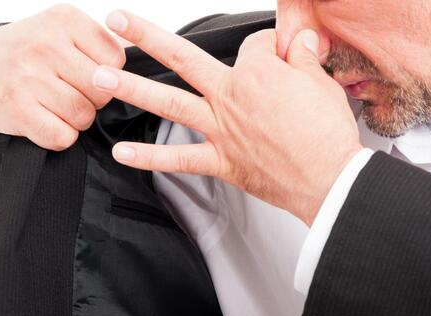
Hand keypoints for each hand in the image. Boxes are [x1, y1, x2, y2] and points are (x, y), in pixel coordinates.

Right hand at [0, 4, 126, 150]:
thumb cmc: (30, 53)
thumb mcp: (60, 32)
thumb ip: (99, 44)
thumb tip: (144, 57)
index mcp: (65, 19)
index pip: (116, 60)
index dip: (108, 76)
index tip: (85, 75)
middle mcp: (46, 44)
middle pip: (103, 91)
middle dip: (93, 101)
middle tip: (70, 94)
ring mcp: (30, 77)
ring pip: (84, 116)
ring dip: (76, 120)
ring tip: (55, 107)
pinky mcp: (18, 109)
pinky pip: (62, 136)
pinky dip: (59, 137)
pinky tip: (45, 122)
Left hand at [92, 10, 362, 225]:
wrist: (328, 178)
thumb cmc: (326, 134)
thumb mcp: (321, 82)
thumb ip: (303, 56)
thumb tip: (299, 39)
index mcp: (257, 73)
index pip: (250, 46)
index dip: (263, 50)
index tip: (275, 57)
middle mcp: (230, 96)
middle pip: (182, 57)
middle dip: (146, 36)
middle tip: (117, 22)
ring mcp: (220, 129)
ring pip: (169, 103)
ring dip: (132, 89)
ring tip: (101, 77)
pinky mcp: (220, 161)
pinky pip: (177, 159)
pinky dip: (148, 158)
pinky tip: (123, 153)